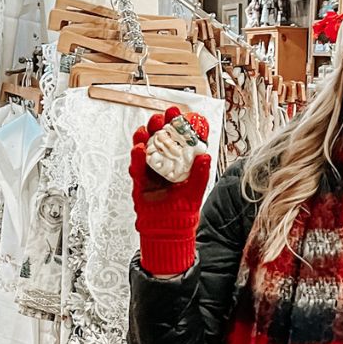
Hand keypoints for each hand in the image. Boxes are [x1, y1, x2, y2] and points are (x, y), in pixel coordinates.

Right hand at [130, 106, 210, 275]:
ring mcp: (150, 171)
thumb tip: (206, 154)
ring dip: (146, 136)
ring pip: (145, 149)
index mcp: (178, 163)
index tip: (183, 113)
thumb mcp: (196, 189)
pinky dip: (137, 157)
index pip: (178, 139)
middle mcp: (163, 164)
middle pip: (159, 139)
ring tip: (149, 127)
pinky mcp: (139, 182)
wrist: (170, 230)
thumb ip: (201, 173)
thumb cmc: (184, 210)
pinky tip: (140, 148)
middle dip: (160, 125)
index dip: (180, 125)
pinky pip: (136, 167)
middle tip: (163, 115)